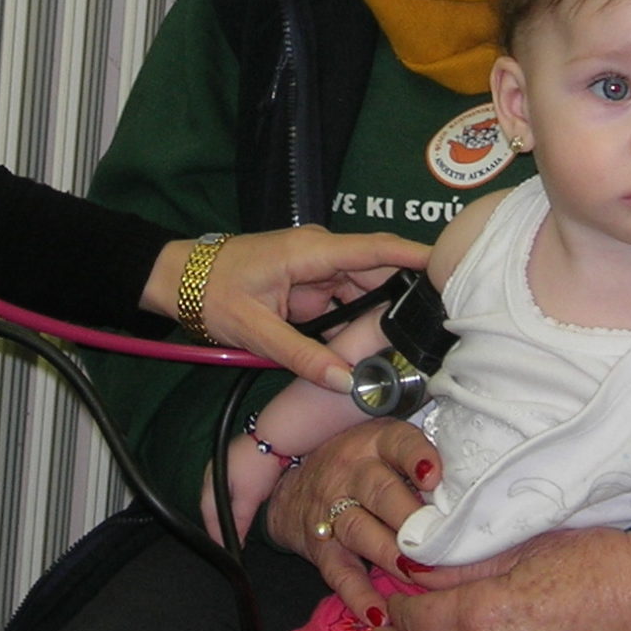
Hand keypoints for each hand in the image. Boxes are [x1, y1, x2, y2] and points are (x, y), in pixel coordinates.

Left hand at [145, 227, 427, 389]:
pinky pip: (347, 304)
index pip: (373, 249)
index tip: (451, 266)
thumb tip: (346, 382)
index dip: (414, 256)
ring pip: (366, 293)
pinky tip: (374, 349)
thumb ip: (301, 355)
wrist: (179, 279)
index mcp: (311, 252)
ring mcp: (318, 270)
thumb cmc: (211, 292)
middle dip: (403, 302)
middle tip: (432, 333)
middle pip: (378, 274)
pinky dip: (359, 325)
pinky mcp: (313, 286)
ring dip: (380, 319)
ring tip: (407, 348)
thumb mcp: (254, 329)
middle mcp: (322, 255)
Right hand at [203, 431, 291, 540]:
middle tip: (226, 539)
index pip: (208, 513)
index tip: (222, 548)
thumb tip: (236, 539)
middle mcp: (213, 471)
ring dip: (225, 510)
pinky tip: (241, 503)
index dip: (215, 532)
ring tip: (234, 525)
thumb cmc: (259, 464)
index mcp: (212, 481)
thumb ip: (240, 520)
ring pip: (220, 494)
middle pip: (211, 503)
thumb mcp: (249, 497)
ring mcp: (224, 464)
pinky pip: (229, 485)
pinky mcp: (236, 460)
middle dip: (217, 522)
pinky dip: (233, 498)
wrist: (276, 437)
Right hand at [265, 419, 442, 612]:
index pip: (399, 443)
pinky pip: (339, 573)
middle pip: (381, 492)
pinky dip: (359, 597)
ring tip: (421, 577)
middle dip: (412, 521)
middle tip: (444, 544)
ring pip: (360, 531)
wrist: (295, 487)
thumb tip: (479, 493)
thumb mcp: (389, 447)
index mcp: (377, 443)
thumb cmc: (364, 466)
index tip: (435, 477)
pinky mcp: (321, 548)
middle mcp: (351, 472)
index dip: (417, 458)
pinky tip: (380, 616)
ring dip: (393, 557)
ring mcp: (331, 510)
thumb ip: (425, 464)